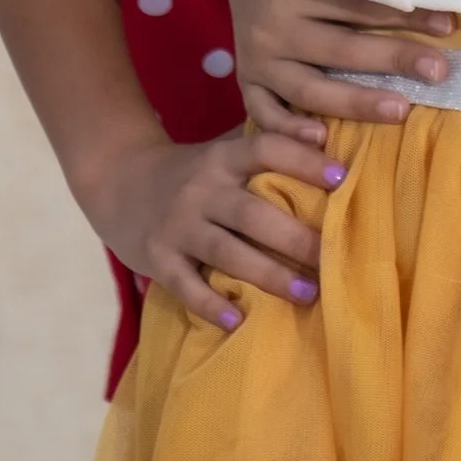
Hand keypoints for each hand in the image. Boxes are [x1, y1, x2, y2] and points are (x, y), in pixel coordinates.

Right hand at [73, 124, 329, 333]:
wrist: (118, 179)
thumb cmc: (192, 170)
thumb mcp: (223, 151)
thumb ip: (266, 149)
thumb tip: (331, 140)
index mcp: (223, 158)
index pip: (265, 149)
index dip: (302, 160)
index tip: (341, 177)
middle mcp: (201, 190)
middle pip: (252, 213)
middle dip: (295, 237)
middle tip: (333, 258)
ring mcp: (177, 226)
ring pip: (226, 252)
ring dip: (268, 275)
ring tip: (307, 294)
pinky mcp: (157, 258)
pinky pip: (185, 285)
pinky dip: (210, 304)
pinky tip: (237, 321)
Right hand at [223, 0, 454, 149]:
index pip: (359, 3)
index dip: (406, 14)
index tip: (449, 26)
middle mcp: (274, 24)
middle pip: (341, 47)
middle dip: (394, 58)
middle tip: (438, 72)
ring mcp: (256, 56)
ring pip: (309, 87)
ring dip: (356, 101)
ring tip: (400, 110)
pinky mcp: (245, 78)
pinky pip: (263, 111)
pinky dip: (288, 128)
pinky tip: (320, 139)